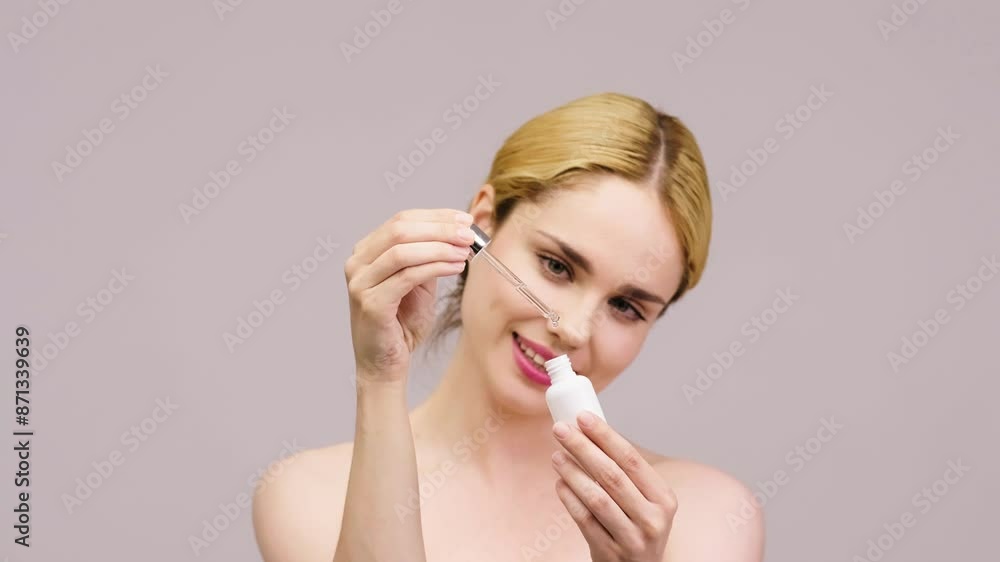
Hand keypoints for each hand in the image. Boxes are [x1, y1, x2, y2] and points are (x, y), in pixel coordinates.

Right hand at [344, 208, 474, 383]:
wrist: (386, 364)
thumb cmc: (402, 323)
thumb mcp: (419, 282)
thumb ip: (431, 256)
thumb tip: (461, 231)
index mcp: (366, 252)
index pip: (402, 220)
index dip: (436, 216)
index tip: (465, 219)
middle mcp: (357, 263)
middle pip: (401, 230)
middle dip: (440, 228)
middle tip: (469, 234)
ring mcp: (360, 283)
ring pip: (403, 251)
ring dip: (440, 247)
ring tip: (465, 251)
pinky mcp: (370, 303)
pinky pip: (407, 276)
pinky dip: (435, 267)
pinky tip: (456, 267)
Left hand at [551, 411, 676, 561]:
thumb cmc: (638, 526)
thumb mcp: (645, 501)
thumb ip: (625, 473)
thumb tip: (589, 433)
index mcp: (664, 498)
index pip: (631, 459)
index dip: (605, 435)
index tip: (582, 417)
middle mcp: (653, 518)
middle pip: (612, 475)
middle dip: (582, 448)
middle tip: (560, 430)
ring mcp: (633, 538)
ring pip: (597, 498)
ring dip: (572, 472)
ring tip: (556, 455)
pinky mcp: (611, 553)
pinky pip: (585, 521)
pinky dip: (569, 499)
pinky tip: (559, 483)